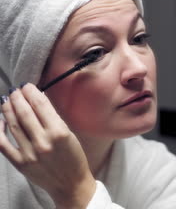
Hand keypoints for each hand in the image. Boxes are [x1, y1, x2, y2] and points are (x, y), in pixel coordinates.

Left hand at [0, 83, 95, 208]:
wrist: (71, 184)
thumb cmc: (73, 158)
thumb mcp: (70, 135)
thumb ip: (53, 120)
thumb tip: (38, 102)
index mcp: (59, 132)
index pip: (40, 105)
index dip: (31, 92)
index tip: (27, 86)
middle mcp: (43, 141)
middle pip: (24, 112)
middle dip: (17, 97)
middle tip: (15, 90)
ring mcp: (30, 153)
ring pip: (13, 125)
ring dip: (8, 109)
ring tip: (6, 100)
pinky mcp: (20, 163)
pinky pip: (3, 144)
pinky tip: (1, 120)